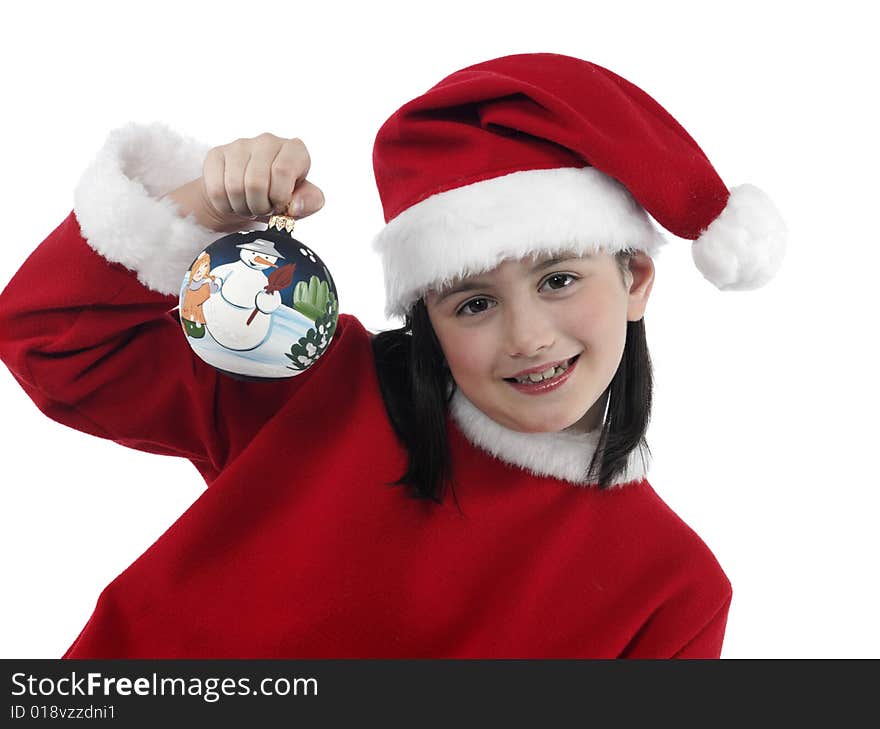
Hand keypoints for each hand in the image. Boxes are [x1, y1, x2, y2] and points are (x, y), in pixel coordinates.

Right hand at [164, 134, 324, 232]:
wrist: (250, 197)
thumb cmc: (280, 197)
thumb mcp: (301, 202)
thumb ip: (309, 202)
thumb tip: (294, 205)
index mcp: (294, 149)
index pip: (282, 171)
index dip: (279, 197)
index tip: (279, 205)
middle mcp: (268, 141)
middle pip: (256, 182)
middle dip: (259, 206)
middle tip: (262, 208)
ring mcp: (240, 145)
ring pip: (234, 187)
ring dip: (242, 207)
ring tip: (249, 205)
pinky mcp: (217, 154)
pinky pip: (216, 189)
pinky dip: (225, 205)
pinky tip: (234, 201)